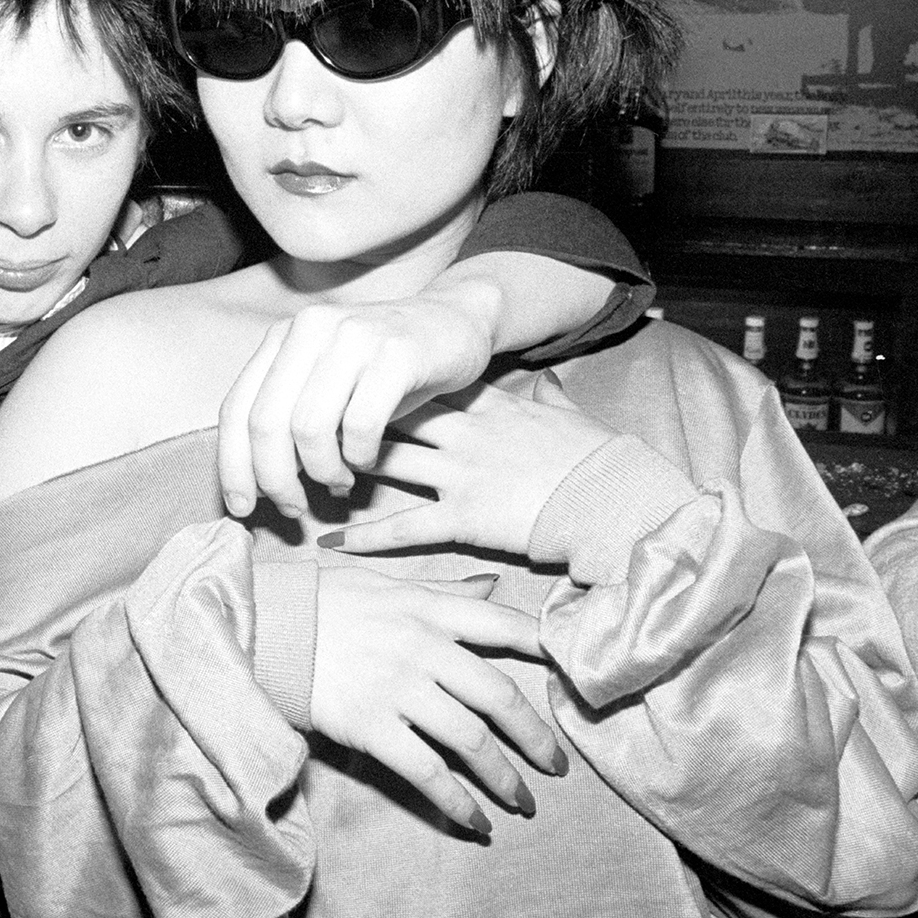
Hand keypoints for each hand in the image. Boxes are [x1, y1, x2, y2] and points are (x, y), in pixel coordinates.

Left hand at [219, 295, 495, 521]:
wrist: (454, 322)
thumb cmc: (385, 368)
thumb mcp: (327, 384)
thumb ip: (289, 418)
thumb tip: (257, 482)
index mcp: (282, 337)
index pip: (236, 408)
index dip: (232, 466)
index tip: (241, 508)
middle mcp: (310, 329)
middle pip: (266, 423)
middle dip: (275, 479)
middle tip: (294, 507)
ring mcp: (352, 336)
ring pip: (309, 427)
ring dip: (321, 470)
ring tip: (338, 482)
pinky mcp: (396, 352)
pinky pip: (360, 423)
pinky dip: (358, 455)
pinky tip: (366, 460)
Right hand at [310, 566, 562, 831]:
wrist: (264, 627)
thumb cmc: (320, 600)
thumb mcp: (383, 582)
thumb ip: (443, 591)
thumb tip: (491, 586)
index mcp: (427, 608)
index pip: (503, 624)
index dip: (544, 649)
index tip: (573, 674)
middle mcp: (422, 647)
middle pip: (498, 695)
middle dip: (535, 735)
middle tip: (557, 764)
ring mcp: (398, 688)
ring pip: (470, 740)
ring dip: (504, 777)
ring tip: (522, 801)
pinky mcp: (371, 727)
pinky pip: (427, 772)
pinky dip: (457, 802)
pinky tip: (475, 823)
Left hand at [318, 376, 615, 558]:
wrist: (613, 495)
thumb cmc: (597, 458)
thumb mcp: (569, 416)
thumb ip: (549, 397)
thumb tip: (547, 381)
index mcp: (489, 406)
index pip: (424, 384)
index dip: (384, 382)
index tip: (349, 378)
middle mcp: (466, 434)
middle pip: (391, 415)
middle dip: (348, 418)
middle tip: (309, 422)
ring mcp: (462, 474)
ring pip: (387, 462)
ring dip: (345, 468)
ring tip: (305, 475)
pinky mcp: (465, 516)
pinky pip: (404, 526)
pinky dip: (365, 534)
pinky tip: (331, 539)